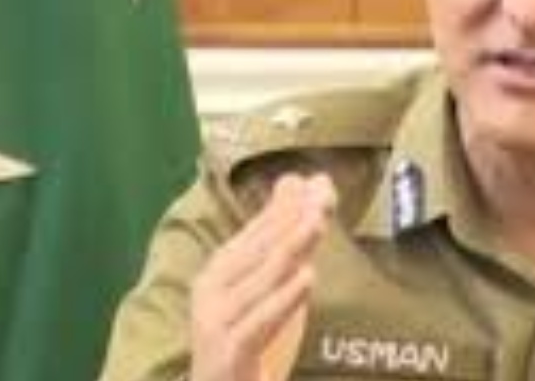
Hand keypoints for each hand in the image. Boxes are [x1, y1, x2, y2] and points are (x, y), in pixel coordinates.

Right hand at [190, 174, 336, 380]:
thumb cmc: (248, 337)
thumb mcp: (271, 285)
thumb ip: (288, 237)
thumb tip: (304, 182)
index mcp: (220, 270)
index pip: (256, 231)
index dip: (288, 207)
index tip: (320, 183)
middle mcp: (212, 291)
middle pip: (258, 251)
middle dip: (291, 222)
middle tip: (322, 197)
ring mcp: (216, 322)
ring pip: (259, 281)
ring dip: (290, 250)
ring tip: (316, 225)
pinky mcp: (228, 352)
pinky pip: (257, 322)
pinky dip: (283, 299)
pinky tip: (307, 279)